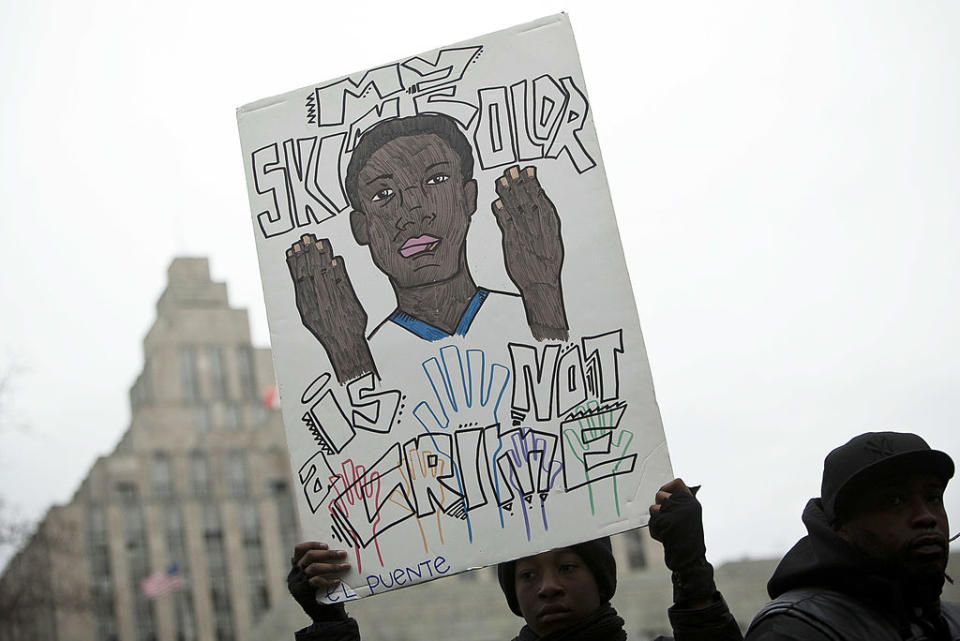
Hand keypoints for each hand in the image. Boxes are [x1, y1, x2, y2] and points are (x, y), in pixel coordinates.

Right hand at [287, 234, 374, 382]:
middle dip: (308, 252)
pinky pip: (342, 282)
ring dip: (322, 257)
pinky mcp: (348, 301)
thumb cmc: (326, 330)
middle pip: (311, 272)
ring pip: (325, 274)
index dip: (296, 261)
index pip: (298, 277)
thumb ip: (305, 295)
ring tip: (319, 242)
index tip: (293, 246)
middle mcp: (317, 300)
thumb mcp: (309, 315)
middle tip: (306, 236)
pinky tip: (336, 258)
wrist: (344, 344)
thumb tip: (300, 277)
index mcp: (305, 303)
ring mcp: (332, 300)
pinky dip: (339, 270)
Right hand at [287, 542, 350, 621]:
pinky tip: (338, 581)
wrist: (324, 616)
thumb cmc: (325, 593)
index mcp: (296, 567)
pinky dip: (328, 580)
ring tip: (346, 567)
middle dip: (328, 554)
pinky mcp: (302, 592)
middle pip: (309, 556)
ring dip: (332, 566)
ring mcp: (297, 583)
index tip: (326, 545)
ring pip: (314, 568)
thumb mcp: (320, 576)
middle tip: (343, 554)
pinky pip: (316, 581)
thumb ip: (322, 564)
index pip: (299, 549)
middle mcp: (294, 573)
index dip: (312, 544)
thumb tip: (337, 550)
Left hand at [492, 166, 567, 339]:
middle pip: (527, 200)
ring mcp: (525, 234)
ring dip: (508, 193)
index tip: (529, 171)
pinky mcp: (513, 243)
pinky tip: (496, 202)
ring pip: (515, 209)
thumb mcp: (554, 240)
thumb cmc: (547, 264)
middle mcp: (538, 228)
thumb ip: (547, 221)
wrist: (541, 284)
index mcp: (550, 226)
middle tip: (512, 169)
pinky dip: (501, 212)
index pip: (541, 199)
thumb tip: (540, 202)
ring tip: (502, 180)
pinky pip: (506, 224)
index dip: (534, 183)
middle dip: (519, 183)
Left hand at [649, 479, 715, 607]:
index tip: (665, 496)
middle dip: (658, 507)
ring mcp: (676, 512)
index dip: (667, 487)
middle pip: (660, 494)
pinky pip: (652, 522)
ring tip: (668, 531)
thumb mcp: (688, 518)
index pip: (677, 483)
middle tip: (667, 520)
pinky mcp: (667, 521)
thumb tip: (662, 493)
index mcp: (692, 502)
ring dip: (656, 520)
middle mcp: (686, 504)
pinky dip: (655, 531)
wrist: (690, 560)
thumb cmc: (687, 540)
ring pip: (653, 508)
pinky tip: (665, 538)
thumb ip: (678, 505)